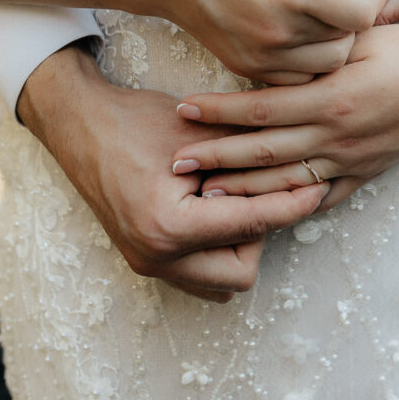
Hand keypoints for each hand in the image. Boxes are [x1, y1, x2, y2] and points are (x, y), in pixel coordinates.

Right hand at [17, 44, 329, 300]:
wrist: (79, 124)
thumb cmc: (135, 120)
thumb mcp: (199, 131)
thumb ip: (249, 154)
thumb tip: (303, 158)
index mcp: (170, 227)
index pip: (252, 225)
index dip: (292, 205)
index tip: (319, 188)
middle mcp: (157, 256)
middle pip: (240, 271)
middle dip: (262, 233)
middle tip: (266, 190)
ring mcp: (147, 263)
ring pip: (220, 280)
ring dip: (240, 245)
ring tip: (240, 197)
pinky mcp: (145, 259)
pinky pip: (198, 272)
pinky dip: (218, 247)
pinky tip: (221, 207)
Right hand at [146, 0, 385, 83]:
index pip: (362, 12)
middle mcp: (282, 30)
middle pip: (349, 41)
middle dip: (350, 17)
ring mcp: (263, 56)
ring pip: (328, 65)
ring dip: (332, 42)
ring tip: (313, 14)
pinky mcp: (248, 69)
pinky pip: (298, 78)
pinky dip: (306, 61)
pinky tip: (294, 33)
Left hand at [172, 24, 398, 208]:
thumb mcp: (363, 37)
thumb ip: (318, 49)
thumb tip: (272, 48)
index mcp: (333, 97)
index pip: (262, 109)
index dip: (219, 111)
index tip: (184, 109)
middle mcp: (338, 135)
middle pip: (264, 152)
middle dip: (216, 157)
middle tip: (176, 160)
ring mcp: (352, 160)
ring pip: (287, 181)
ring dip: (243, 189)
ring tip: (205, 192)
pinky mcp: (365, 173)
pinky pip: (321, 196)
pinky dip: (289, 204)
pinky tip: (263, 211)